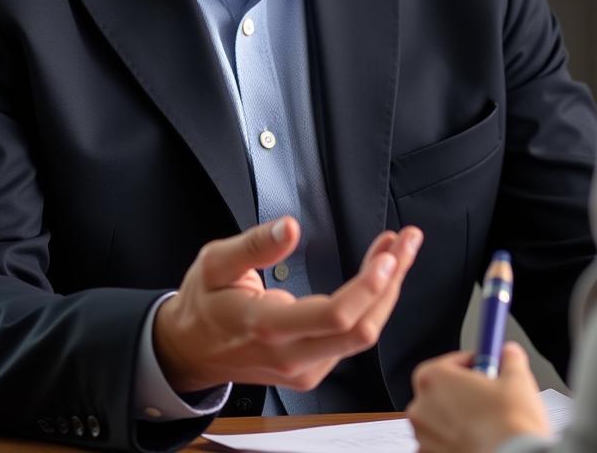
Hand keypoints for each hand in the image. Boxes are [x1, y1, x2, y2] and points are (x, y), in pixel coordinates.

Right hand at [154, 216, 421, 392]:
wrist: (189, 351)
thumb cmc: (204, 303)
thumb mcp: (215, 263)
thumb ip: (254, 245)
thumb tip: (290, 227)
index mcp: (266, 326)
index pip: (332, 317)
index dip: (367, 288)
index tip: (388, 256)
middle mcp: (292, 355)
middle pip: (361, 328)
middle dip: (392, 281)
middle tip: (407, 239)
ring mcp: (305, 368)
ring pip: (364, 335)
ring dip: (387, 289)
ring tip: (399, 246)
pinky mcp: (312, 369)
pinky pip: (353, 338)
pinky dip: (372, 302)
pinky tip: (379, 270)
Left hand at [408, 342, 550, 452]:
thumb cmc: (509, 425)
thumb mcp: (517, 378)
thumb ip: (508, 358)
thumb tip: (509, 354)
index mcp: (433, 378)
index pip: (451, 361)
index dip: (472, 363)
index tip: (484, 366)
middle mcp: (421, 407)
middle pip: (441, 390)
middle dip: (462, 391)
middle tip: (487, 395)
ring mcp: (424, 437)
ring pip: (440, 419)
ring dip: (457, 417)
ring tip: (485, 421)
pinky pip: (440, 443)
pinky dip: (454, 440)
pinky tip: (477, 440)